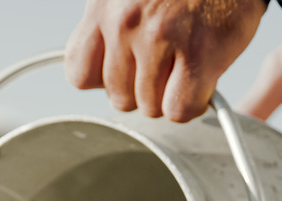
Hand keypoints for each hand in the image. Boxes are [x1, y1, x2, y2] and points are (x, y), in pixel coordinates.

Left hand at [66, 0, 266, 121]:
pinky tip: (202, 81)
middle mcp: (124, 22)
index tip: (126, 72)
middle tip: (166, 66)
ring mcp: (158, 38)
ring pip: (150, 107)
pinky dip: (193, 104)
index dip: (106, 81)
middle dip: (144, 90)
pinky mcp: (197, 53)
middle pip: (119, 98)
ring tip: (186, 65)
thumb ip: (110, 29)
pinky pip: (179, 109)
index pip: (80, 75)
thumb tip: (102, 76)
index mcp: (103, 7)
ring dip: (171, 96)